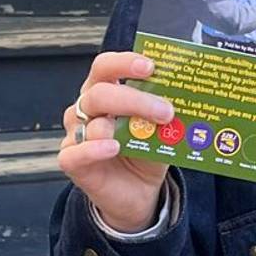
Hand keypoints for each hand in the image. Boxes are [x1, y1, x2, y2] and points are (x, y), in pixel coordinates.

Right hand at [59, 51, 173, 231]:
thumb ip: (164, 113)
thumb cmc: (146, 153)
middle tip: (165, 110)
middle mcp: (86, 109)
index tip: (150, 66)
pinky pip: (75, 153)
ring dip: (121, 126)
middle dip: (134, 99)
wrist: (138, 192)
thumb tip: (184, 96)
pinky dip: (94, 149)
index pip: (105, 67)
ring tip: (146, 133)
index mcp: (105, 91)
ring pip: (91, 123)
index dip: (124, 63)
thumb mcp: (161, 130)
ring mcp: (76, 134)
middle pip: (100, 93)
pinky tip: (113, 148)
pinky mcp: (72, 161)